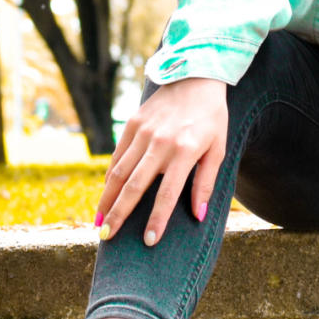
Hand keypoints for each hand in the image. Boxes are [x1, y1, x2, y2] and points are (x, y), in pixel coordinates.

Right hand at [95, 76, 228, 246]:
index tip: (148, 241)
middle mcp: (160, 143)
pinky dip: (110, 176)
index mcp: (184, 151)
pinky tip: (106, 193)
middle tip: (106, 237)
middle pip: (134, 186)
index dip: (157, 220)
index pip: (167, 194)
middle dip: (118, 215)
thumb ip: (206, 182)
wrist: (195, 77)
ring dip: (107, 199)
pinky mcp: (132, 123)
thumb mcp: (218, 149)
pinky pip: (118, 155)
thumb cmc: (211, 117)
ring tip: (99, 222)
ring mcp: (143, 132)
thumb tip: (198, 216)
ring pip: (119, 171)